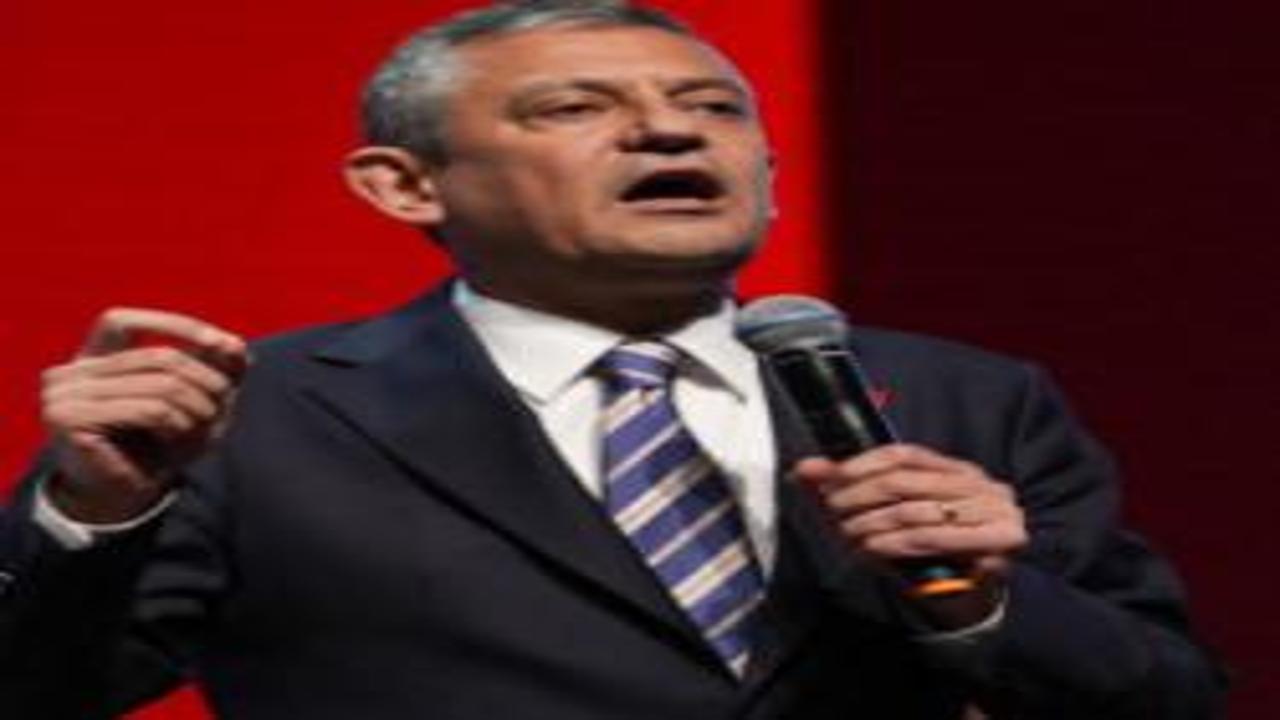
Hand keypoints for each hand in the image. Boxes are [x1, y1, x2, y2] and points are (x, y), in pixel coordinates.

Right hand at [40, 308, 247, 522]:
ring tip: (205, 423)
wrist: (124, 498)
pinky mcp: (71, 421)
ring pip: (157, 382)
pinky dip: (175, 420)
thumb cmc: (157, 446)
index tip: (226, 344)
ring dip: (194, 404)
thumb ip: (213, 370)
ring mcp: (63, 395)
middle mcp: (68, 372)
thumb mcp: (192, 401)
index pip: (122, 321)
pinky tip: (179, 434)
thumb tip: (238, 345)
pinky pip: (146, 408)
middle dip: (202, 376)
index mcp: (88, 359)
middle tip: (226, 398)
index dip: (175, 326)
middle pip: (156, 355)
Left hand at [793, 444, 1026, 624]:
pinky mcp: (999, 540)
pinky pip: (932, 538)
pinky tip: (872, 548)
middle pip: (904, 481)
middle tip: (831, 508)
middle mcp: (977, 482)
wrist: (981, 596)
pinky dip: (895, 543)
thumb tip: (804, 469)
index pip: (903, 454)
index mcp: (957, 468)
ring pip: (914, 510)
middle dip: (859, 494)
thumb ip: (855, 490)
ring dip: (871, 523)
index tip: (827, 476)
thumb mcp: (898, 517)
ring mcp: (992, 509)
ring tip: (847, 533)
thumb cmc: (935, 550)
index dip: (862, 463)